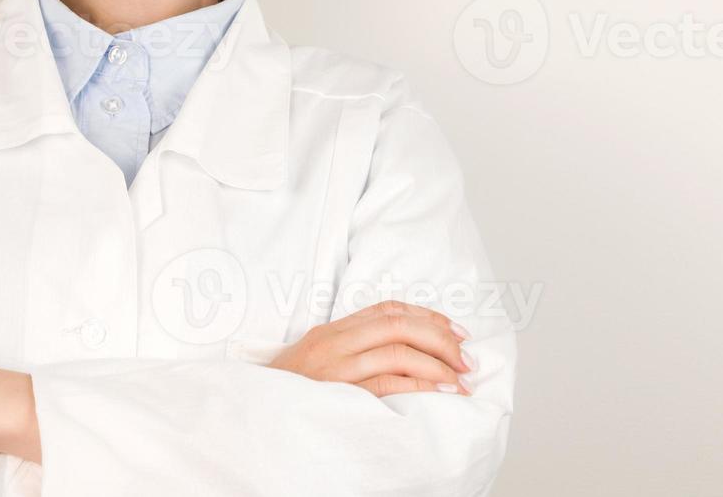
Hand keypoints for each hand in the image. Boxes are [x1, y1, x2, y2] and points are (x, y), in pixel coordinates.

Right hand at [268, 300, 474, 396]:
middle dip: (440, 338)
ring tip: (460, 380)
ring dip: (437, 364)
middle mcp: (334, 343)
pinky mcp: (340, 392)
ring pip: (397, 350)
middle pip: (397, 325)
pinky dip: (422, 385)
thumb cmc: (291, 392)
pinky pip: (389, 382)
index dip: (427, 316)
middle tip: (466, 358)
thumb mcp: (316, 361)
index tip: (456, 331)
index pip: (387, 309)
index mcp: (331, 331)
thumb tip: (402, 352)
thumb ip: (350, 350)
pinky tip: (443, 392)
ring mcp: (335, 366)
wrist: (256, 413)